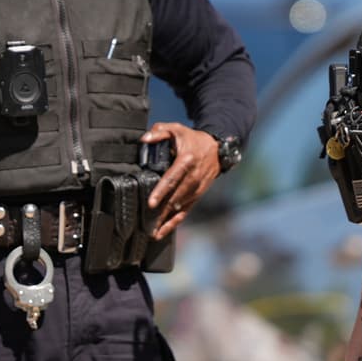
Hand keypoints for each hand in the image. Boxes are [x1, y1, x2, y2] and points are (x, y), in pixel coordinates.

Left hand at [142, 123, 220, 239]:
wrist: (217, 148)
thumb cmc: (191, 139)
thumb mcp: (176, 129)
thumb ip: (159, 131)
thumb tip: (144, 140)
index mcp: (187, 161)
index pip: (172, 178)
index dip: (161, 191)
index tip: (151, 203)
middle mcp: (193, 177)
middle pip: (175, 197)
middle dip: (161, 212)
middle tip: (147, 224)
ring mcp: (197, 188)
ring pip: (180, 207)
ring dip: (166, 220)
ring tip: (152, 232)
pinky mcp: (197, 195)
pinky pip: (185, 211)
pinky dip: (174, 222)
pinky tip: (163, 232)